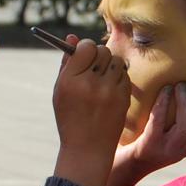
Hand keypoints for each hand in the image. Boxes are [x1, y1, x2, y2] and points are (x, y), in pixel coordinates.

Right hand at [51, 34, 132, 185]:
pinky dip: (119, 79)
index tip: (85, 55)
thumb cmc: (70, 118)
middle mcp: (89, 84)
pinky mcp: (122, 98)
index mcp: (70, 81)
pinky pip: (125, 76)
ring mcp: (108, 91)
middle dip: (99, 56)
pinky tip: (110, 91)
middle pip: (102, 51)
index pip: (85, 47)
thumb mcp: (60, 92)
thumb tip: (73, 36)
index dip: (86, 48)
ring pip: (116, 61)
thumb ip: (67, 63)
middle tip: (95, 66)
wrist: (87, 149)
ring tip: (103, 79)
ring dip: (111, 66)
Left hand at [106, 82, 185, 185]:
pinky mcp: (148, 145)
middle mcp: (179, 152)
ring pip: (184, 127)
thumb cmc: (145, 147)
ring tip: (181, 85)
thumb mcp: (167, 141)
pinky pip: (159, 122)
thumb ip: (178, 126)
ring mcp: (164, 149)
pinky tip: (164, 91)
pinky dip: (164, 104)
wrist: (124, 167)